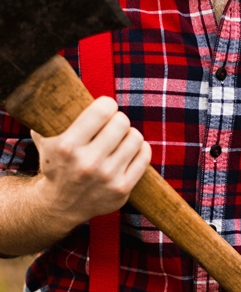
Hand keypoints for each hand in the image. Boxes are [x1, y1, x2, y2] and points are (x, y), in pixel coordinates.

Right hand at [31, 96, 151, 229]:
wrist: (60, 205)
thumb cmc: (56, 164)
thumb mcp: (45, 139)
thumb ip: (50, 114)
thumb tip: (58, 86)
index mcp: (67, 146)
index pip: (103, 109)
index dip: (107, 105)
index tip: (106, 108)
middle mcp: (88, 163)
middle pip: (121, 122)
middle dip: (118, 120)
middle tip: (113, 125)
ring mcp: (107, 178)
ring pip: (136, 137)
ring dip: (129, 134)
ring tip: (120, 139)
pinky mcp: (122, 189)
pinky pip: (144, 156)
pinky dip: (140, 149)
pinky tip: (130, 150)